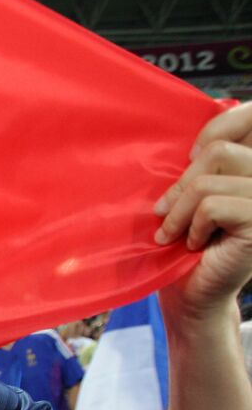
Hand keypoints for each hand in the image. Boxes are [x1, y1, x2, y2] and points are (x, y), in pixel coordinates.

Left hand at [154, 101, 251, 317]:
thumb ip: (206, 159)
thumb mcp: (194, 191)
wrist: (191, 295)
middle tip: (165, 211)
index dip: (214, 130)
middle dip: (183, 182)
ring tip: (174, 234)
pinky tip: (193, 244)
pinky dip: (190, 226)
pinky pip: (212, 206)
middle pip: (221, 149)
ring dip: (179, 212)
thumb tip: (200, 127)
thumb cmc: (187, 243)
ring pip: (210, 181)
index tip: (190, 161)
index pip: (251, 114)